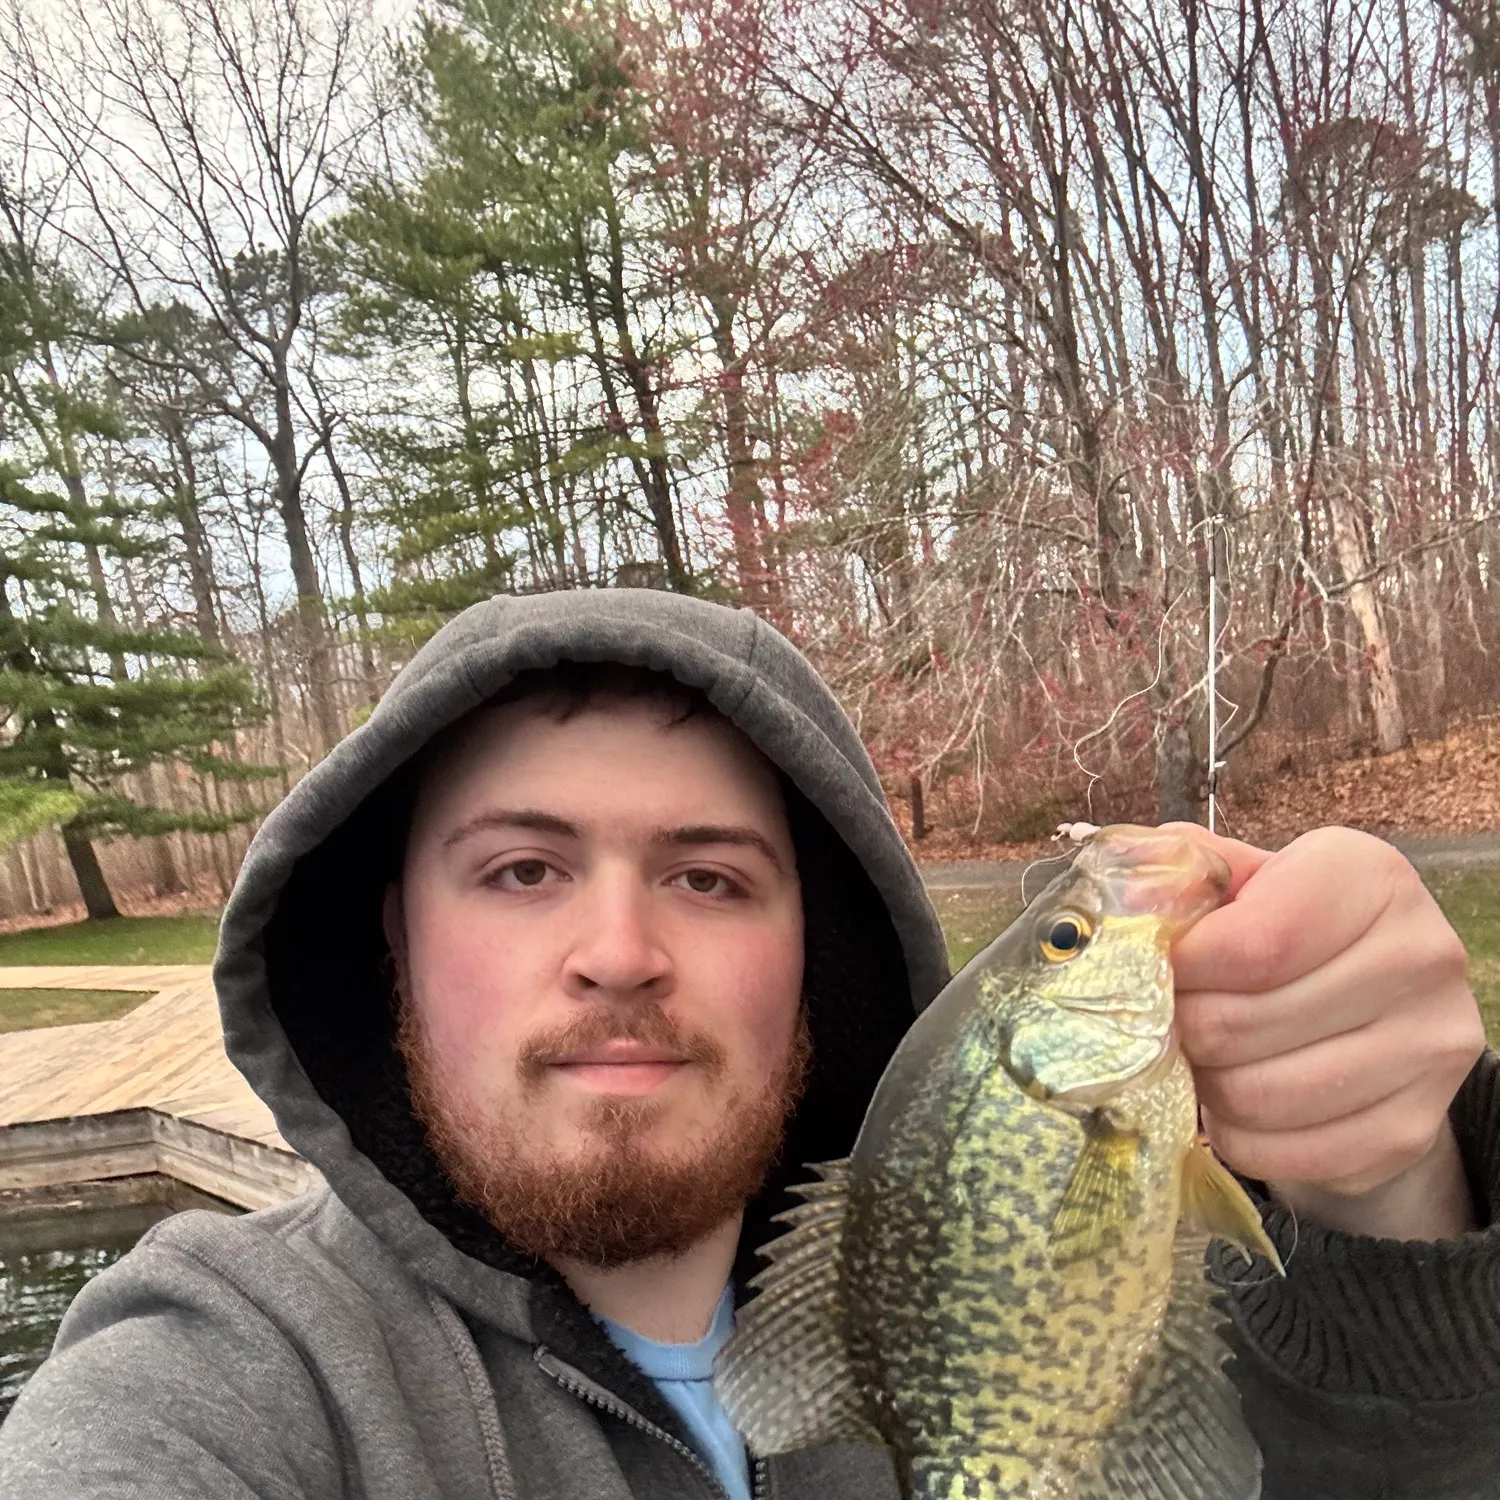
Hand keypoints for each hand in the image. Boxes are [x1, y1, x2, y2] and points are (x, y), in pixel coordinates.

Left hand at [1170, 825, 1484, 1241]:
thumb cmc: (1279, 926)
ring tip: (1204, 1059)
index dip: (1184, 969)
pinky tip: (1236, 1106)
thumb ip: (1176, 874)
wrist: (1366, 1002)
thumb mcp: (1234, 879)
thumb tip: (1127, 903)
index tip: (1161, 972)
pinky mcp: (1415, 1127)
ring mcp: (1429, 1046)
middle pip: (1243, 1024)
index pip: (1254, 945)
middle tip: (1174, 1022)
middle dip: (1185, 1030)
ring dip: (1207, 1086)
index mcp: (1368, 877)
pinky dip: (1241, 1137)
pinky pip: (1290, 1153)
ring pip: (1259, 1096)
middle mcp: (1418, 955)